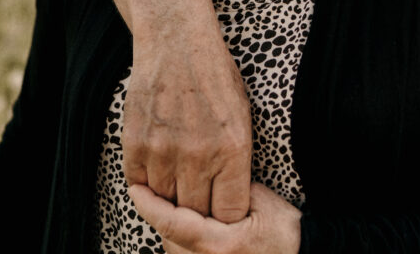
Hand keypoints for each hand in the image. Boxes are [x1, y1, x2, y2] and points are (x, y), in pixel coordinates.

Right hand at [123, 19, 252, 221]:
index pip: (230, 214)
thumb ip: (235, 158)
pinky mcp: (136, 145)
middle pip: (196, 214)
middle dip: (199, 209)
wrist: (177, 40)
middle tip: (198, 195)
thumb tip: (231, 196)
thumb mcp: (242, 113)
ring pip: (165, 203)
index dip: (226, 215)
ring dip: (170, 196)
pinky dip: (147, 182)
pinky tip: (158, 164)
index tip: (221, 206)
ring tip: (178, 175)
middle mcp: (199, 156)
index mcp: (233, 148)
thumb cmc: (214, 74)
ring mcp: (164, 152)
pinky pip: (139, 186)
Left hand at [129, 182, 301, 253]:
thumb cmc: (284, 231)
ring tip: (165, 199)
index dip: (150, 205)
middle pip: (167, 237)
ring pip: (172, 248)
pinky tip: (183, 221)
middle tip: (150, 185)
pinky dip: (177, 237)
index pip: (173, 223)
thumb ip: (231, 189)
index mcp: (218, 245)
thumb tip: (202, 174)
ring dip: (168, 226)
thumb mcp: (262, 201)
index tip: (135, 189)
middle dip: (158, 212)